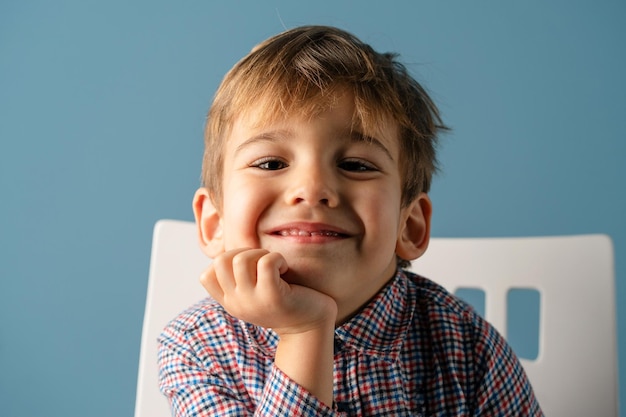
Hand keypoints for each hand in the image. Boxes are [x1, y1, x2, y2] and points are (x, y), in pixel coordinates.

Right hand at [200, 248, 336, 334]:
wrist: (310, 327)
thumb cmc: (284, 301)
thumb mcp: (254, 293)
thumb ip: (239, 279)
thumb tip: (232, 252)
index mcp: (230, 302)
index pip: (206, 276)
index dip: (225, 261)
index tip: (248, 266)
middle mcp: (236, 303)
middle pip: (220, 261)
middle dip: (243, 252)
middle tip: (262, 262)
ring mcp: (252, 301)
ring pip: (241, 260)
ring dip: (261, 254)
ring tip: (275, 266)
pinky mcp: (273, 297)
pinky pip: (266, 263)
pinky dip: (276, 258)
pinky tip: (284, 268)